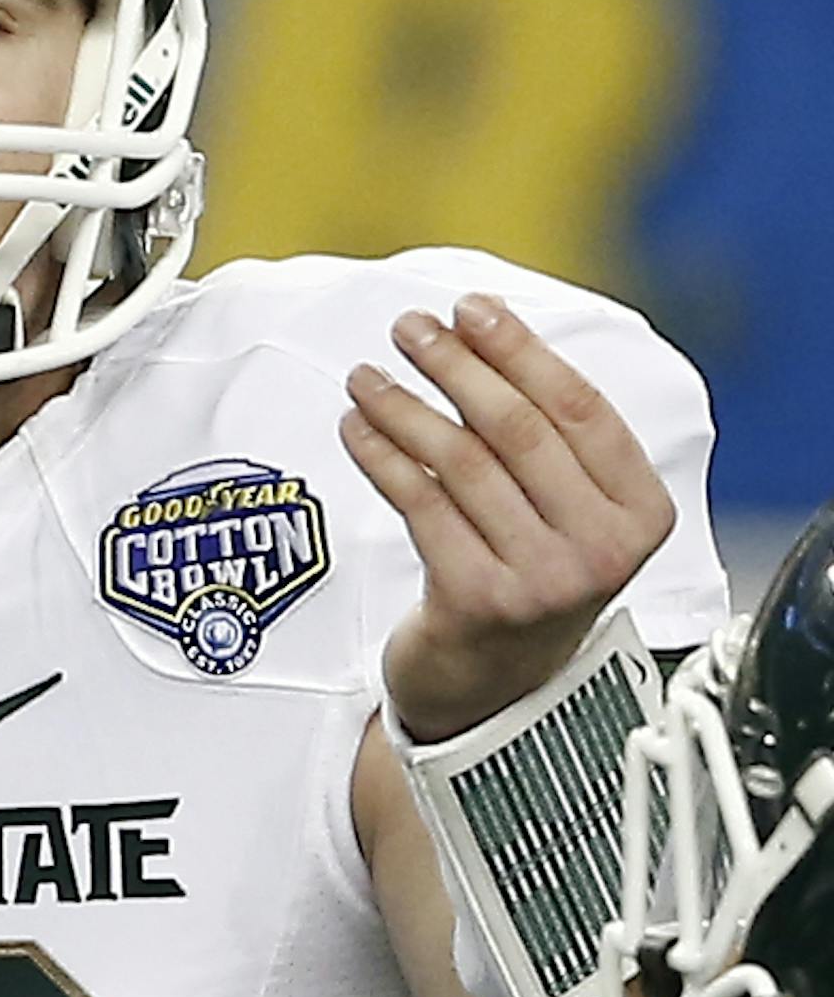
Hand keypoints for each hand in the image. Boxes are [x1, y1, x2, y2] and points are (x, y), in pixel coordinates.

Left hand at [339, 291, 674, 743]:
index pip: (580, 409)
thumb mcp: (570, 511)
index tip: (470, 309)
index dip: (520, 350)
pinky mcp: (477, 600)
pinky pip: (419, 505)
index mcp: (641, 513)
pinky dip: (382, 457)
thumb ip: (552, 440)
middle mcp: (601, 549)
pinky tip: (356, 428)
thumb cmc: (528, 574)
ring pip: (460, 462)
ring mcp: (541, 579)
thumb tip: (482, 332)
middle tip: (408, 328)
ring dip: (404, 407)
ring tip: (365, 376)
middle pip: (517, 428)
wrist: (496, 687)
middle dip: (456, 366)